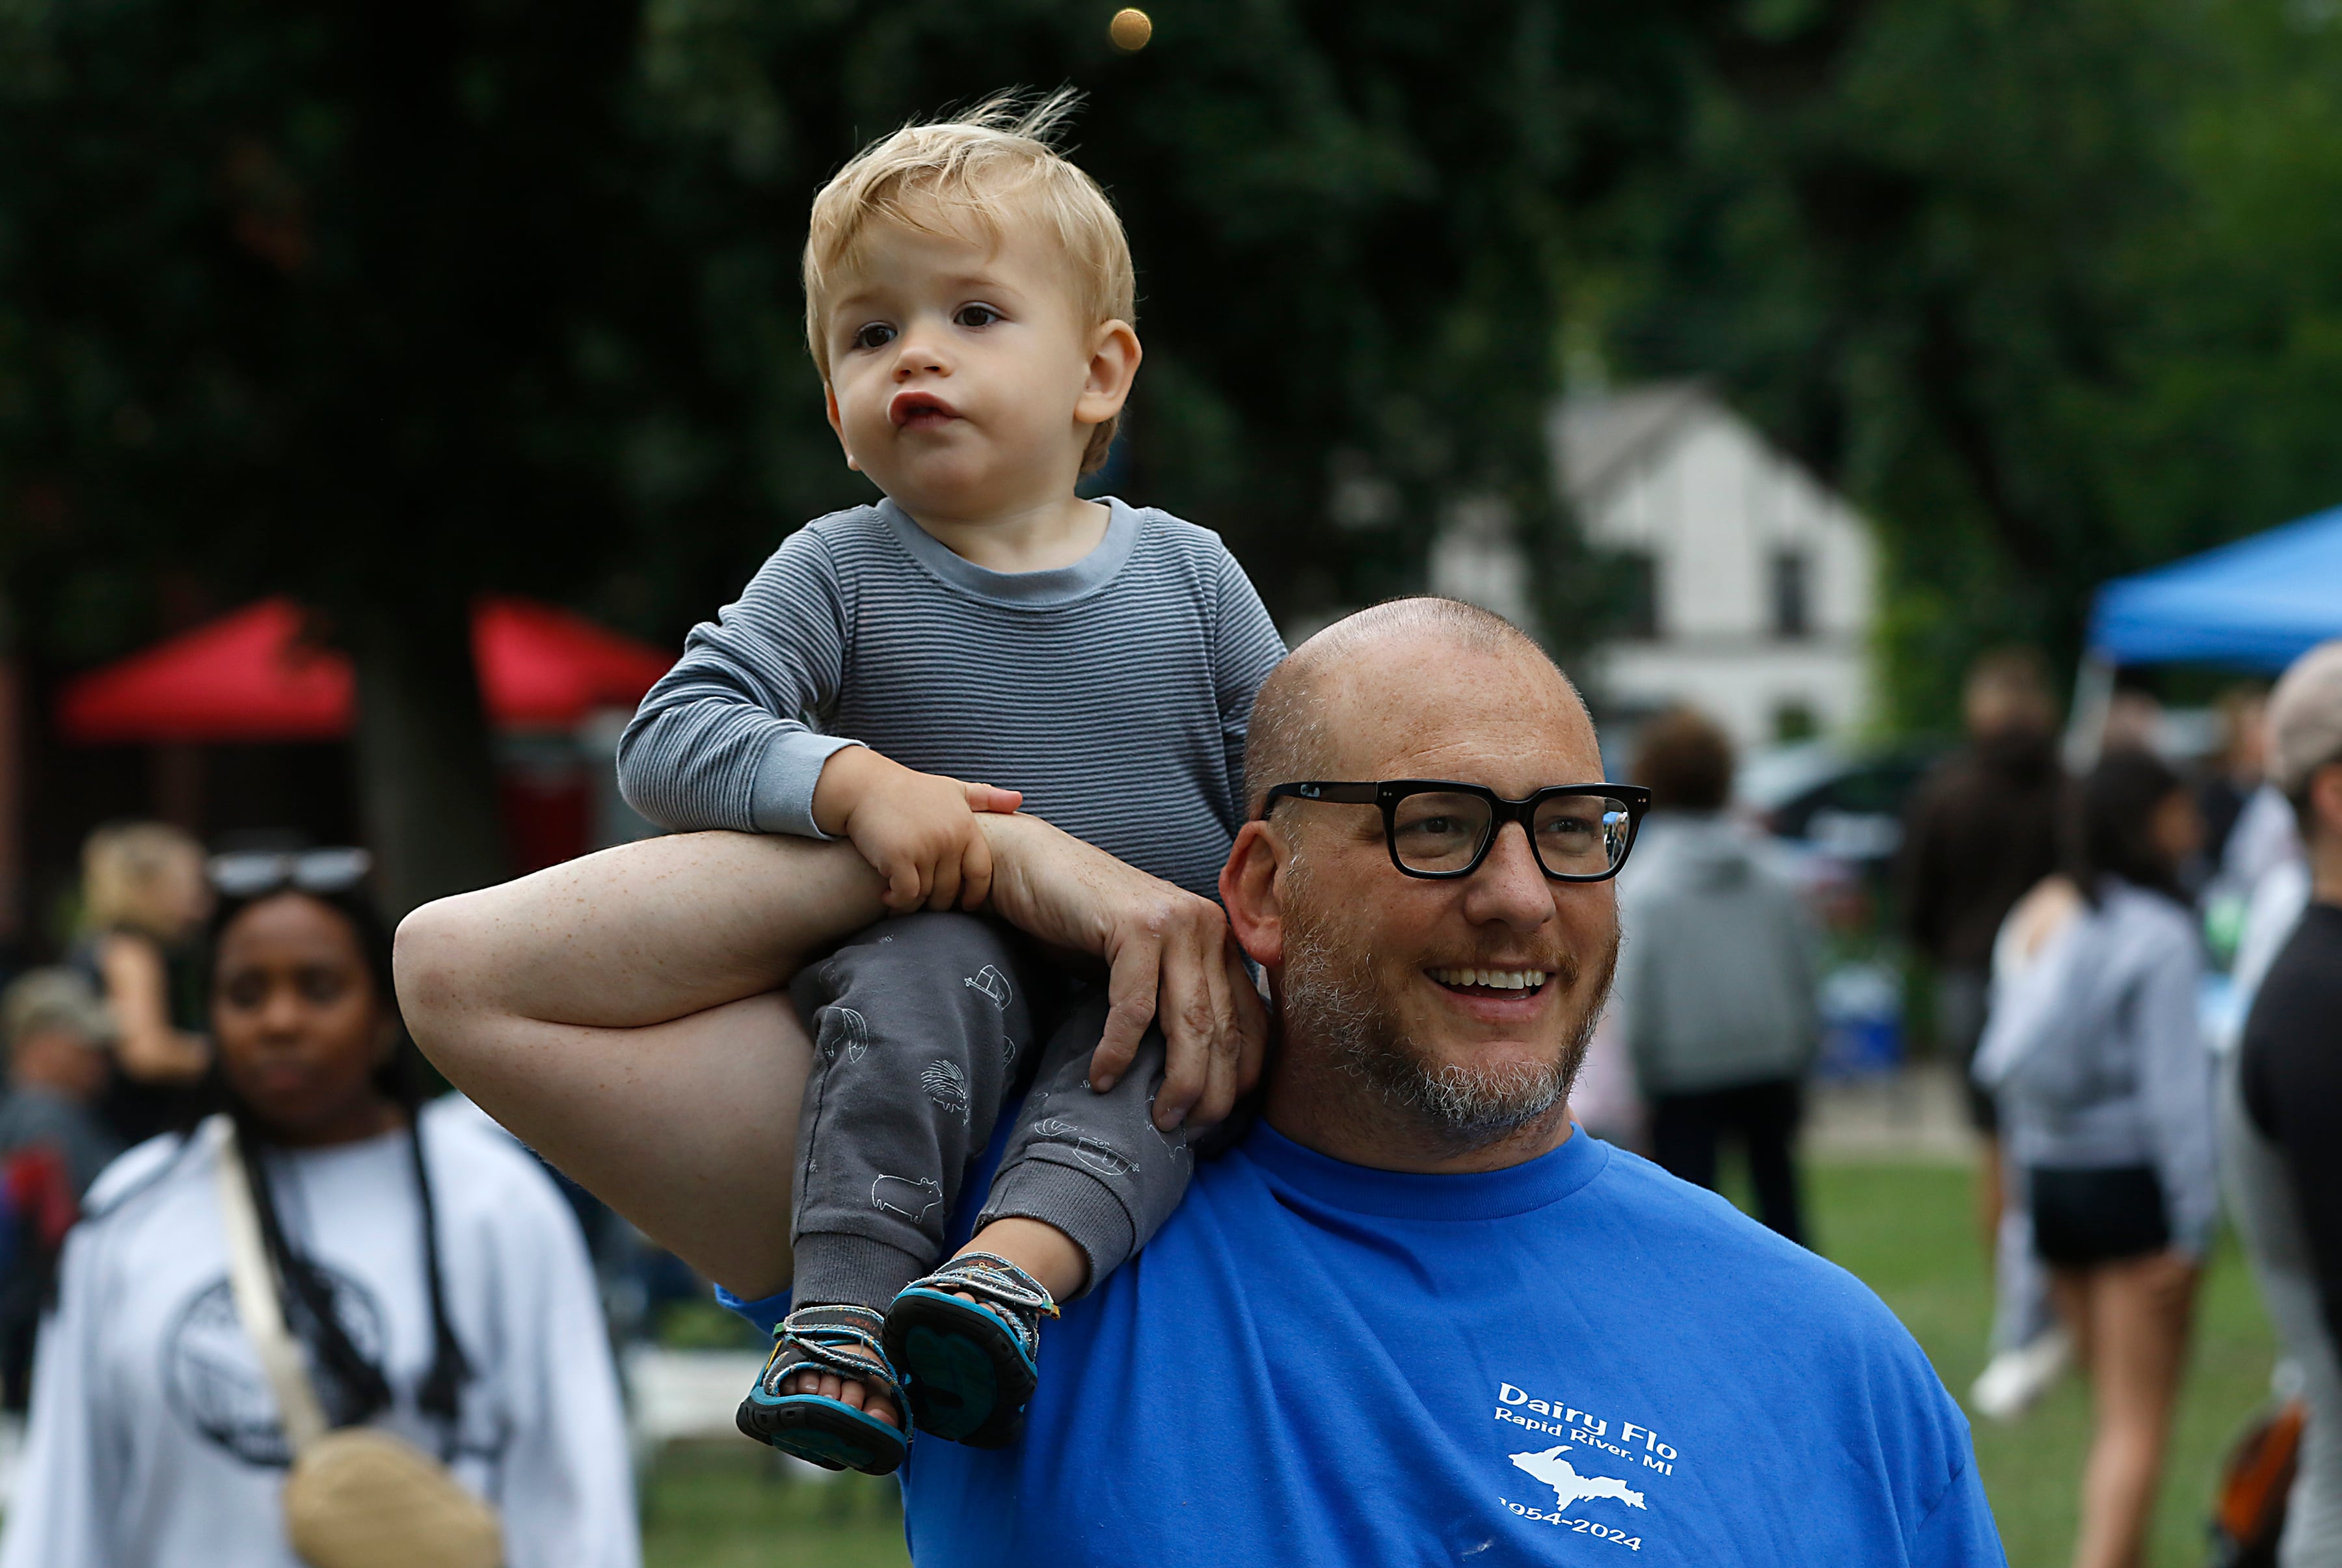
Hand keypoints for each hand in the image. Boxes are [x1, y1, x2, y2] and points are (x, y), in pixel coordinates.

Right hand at [812, 748, 1021, 912]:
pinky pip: (907, 896)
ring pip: (928, 896)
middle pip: (952, 890)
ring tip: (904, 899)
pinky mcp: (899, 858)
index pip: (981, 874)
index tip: (963, 904)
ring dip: (915, 904)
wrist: (864, 785)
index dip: (974, 895)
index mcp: (965, 826)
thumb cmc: (910, 790)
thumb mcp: (952, 789)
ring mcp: (925, 848)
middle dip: (939, 902)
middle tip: (924, 903)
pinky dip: (898, 902)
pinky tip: (887, 897)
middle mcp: (949, 838)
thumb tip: (1020, 799)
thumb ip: (986, 798)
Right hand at [975, 813, 1268, 1129]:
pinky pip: (1135, 1006)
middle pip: (1223, 1028)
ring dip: (1177, 1080)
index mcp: (1217, 939)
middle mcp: (1207, 927)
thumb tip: (1189, 1075)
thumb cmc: (1078, 924)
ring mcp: (1175, 923)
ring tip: (1159, 1118)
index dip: (1241, 1076)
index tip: (1218, 1118)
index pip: (1251, 1020)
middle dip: (1211, 1091)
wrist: (1028, 866)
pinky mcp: (1136, 926)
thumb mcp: (1140, 965)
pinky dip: (1120, 1050)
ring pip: (1190, 1021)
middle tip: (1188, 1131)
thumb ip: (1171, 1000)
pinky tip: (1102, 1077)